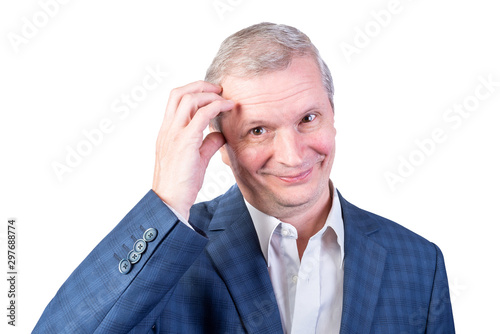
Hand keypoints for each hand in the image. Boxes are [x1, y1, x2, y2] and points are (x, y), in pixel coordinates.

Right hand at [152, 81, 233, 219]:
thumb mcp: (197, 159)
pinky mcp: (185, 142)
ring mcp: (174, 134)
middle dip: (201, 85)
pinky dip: (217, 106)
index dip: (194, 91)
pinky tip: (229, 107)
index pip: (175, 100)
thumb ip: (207, 144)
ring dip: (210, 94)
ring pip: (188, 98)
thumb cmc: (181, 184)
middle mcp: (168, 129)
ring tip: (226, 98)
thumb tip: (220, 134)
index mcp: (167, 132)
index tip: (212, 94)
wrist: (170, 202)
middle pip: (179, 93)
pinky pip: (201, 114)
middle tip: (219, 89)